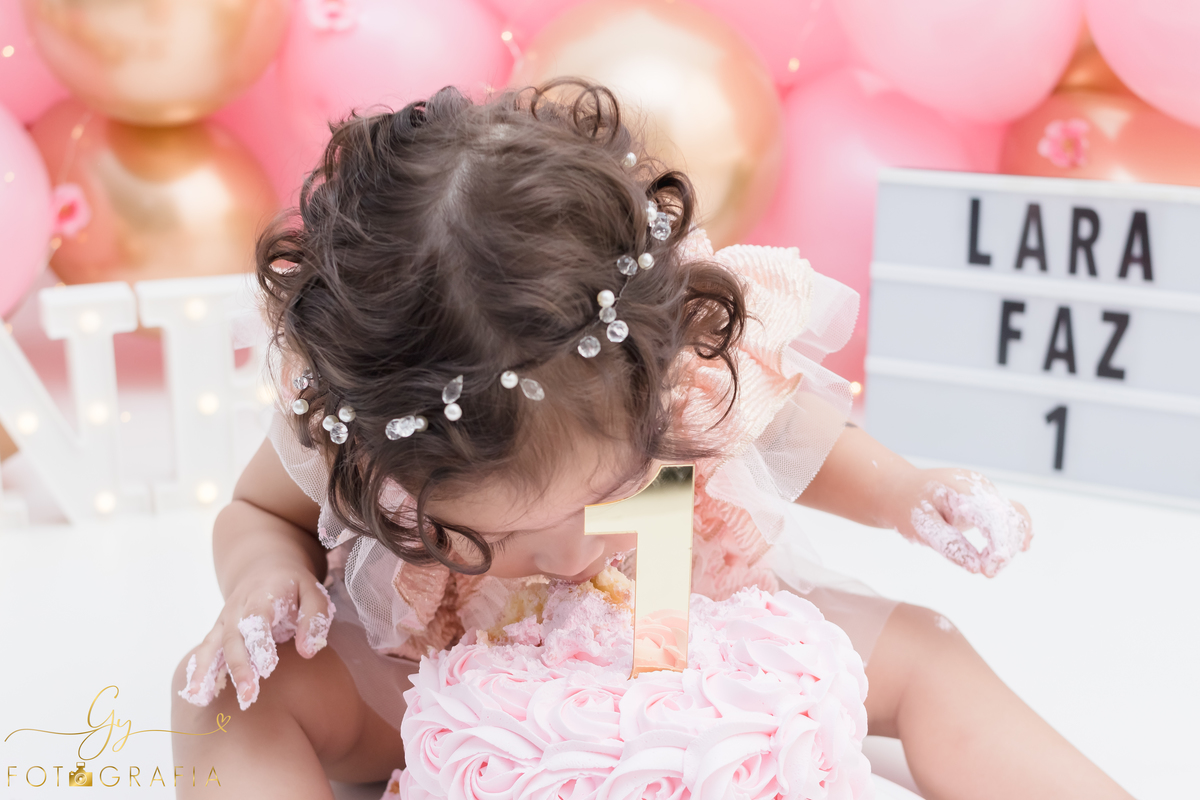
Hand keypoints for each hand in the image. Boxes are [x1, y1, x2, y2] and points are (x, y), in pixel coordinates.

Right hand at [178, 561, 334, 709]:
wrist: (265, 567)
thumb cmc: (294, 585)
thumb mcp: (314, 593)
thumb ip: (314, 619)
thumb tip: (308, 651)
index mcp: (262, 594)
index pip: (258, 620)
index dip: (260, 644)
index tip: (268, 669)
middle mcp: (237, 607)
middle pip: (233, 637)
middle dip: (238, 667)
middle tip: (248, 694)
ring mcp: (225, 619)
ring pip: (212, 645)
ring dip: (207, 672)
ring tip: (200, 698)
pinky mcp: (219, 631)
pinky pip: (205, 651)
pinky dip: (198, 671)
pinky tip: (193, 694)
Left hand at [890, 468, 1032, 576]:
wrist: (900, 489)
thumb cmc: (907, 506)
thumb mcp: (920, 526)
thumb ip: (948, 544)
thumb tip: (976, 567)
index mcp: (962, 489)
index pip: (993, 517)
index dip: (998, 545)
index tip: (989, 570)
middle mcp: (980, 487)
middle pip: (1008, 519)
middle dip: (1004, 550)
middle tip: (988, 573)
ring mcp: (986, 492)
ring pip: (1014, 518)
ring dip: (1010, 545)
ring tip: (992, 567)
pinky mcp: (987, 500)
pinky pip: (1010, 514)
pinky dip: (1016, 532)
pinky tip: (1021, 548)